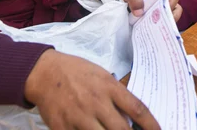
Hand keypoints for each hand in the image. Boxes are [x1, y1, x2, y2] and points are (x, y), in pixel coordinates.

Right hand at [25, 50, 159, 129]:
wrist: (45, 73)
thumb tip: (133, 115)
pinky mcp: (62, 128)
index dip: (151, 125)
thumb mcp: (102, 76)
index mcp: (109, 87)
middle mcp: (96, 103)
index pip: (137, 109)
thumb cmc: (77, 72)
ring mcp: (79, 117)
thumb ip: (117, 94)